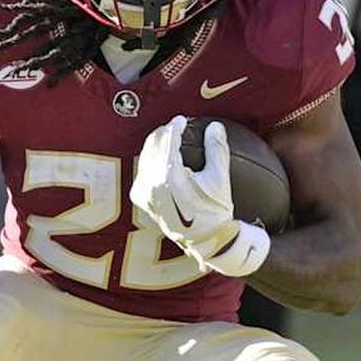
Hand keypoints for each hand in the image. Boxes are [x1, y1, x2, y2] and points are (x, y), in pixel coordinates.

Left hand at [130, 116, 269, 276]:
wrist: (205, 241)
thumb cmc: (215, 211)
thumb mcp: (220, 180)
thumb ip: (217, 150)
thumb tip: (215, 127)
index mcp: (169, 177)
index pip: (168, 141)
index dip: (175, 126)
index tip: (182, 120)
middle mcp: (151, 183)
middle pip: (153, 145)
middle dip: (164, 133)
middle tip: (176, 126)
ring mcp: (143, 192)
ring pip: (145, 157)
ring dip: (156, 145)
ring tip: (170, 139)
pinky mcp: (140, 199)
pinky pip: (142, 171)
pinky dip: (150, 161)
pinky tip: (162, 158)